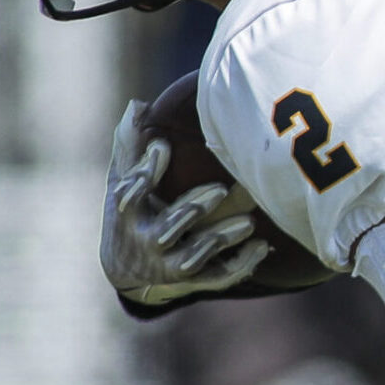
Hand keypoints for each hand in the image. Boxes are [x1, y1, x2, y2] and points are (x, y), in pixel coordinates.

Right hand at [100, 100, 269, 305]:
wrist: (129, 270)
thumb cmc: (132, 212)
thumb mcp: (121, 181)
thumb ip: (130, 147)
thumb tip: (138, 105)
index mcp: (126, 216)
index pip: (129, 194)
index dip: (144, 172)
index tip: (162, 146)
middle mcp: (146, 243)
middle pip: (168, 228)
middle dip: (193, 209)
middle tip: (221, 189)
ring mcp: (170, 265)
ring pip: (196, 256)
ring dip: (222, 238)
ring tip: (248, 222)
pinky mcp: (193, 279)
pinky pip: (219, 276)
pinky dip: (241, 264)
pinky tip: (263, 246)